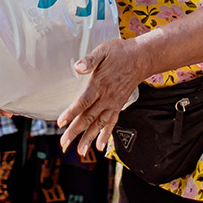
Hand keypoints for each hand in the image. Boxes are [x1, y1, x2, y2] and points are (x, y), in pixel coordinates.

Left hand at [58, 39, 146, 158]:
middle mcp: (106, 98)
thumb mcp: (103, 51)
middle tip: (64, 144)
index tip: (60, 123)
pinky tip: (100, 146)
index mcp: (99, 84)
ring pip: (99, 124)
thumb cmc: (121, 53)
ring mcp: (113, 103)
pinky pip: (111, 123)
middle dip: (75, 132)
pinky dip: (106, 135)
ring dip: (89, 138)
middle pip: (88, 118)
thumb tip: (77, 67)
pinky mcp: (118, 105)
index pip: (83, 102)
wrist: (141, 59)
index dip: (71, 113)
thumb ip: (90, 60)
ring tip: (80, 151)